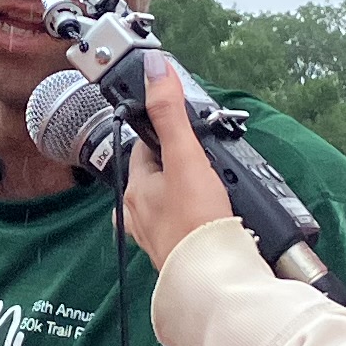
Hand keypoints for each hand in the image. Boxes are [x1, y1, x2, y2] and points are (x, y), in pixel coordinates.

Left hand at [116, 61, 237, 265]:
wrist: (212, 278)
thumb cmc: (197, 221)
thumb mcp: (186, 156)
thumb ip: (170, 112)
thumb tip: (154, 67)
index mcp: (133, 188)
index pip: (146, 148)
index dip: (167, 136)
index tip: (187, 134)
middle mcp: (137, 214)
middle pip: (156, 176)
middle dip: (178, 168)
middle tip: (206, 166)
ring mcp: (154, 236)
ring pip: (166, 204)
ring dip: (184, 196)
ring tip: (210, 194)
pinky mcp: (175, 254)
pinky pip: (180, 228)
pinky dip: (192, 221)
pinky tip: (209, 222)